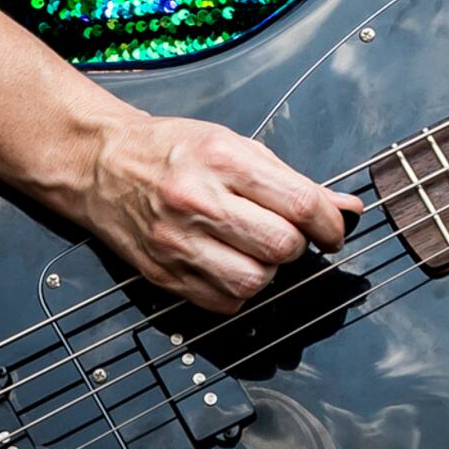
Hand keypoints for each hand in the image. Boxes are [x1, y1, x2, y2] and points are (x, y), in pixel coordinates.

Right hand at [74, 110, 362, 313]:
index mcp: (223, 160)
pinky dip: (238, 291)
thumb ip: (293, 181)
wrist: (102, 165)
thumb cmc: (174, 149)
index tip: (334, 231)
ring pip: (254, 282)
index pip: (300, 204)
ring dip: (269, 271)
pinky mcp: (162, 274)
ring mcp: (177, 242)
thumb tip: (346, 208)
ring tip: (258, 251)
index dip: (330, 224)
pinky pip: (223, 303)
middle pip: (281, 247)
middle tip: (290, 236)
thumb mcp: (237, 146)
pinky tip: (231, 265)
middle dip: (298, 246)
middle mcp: (198, 202)